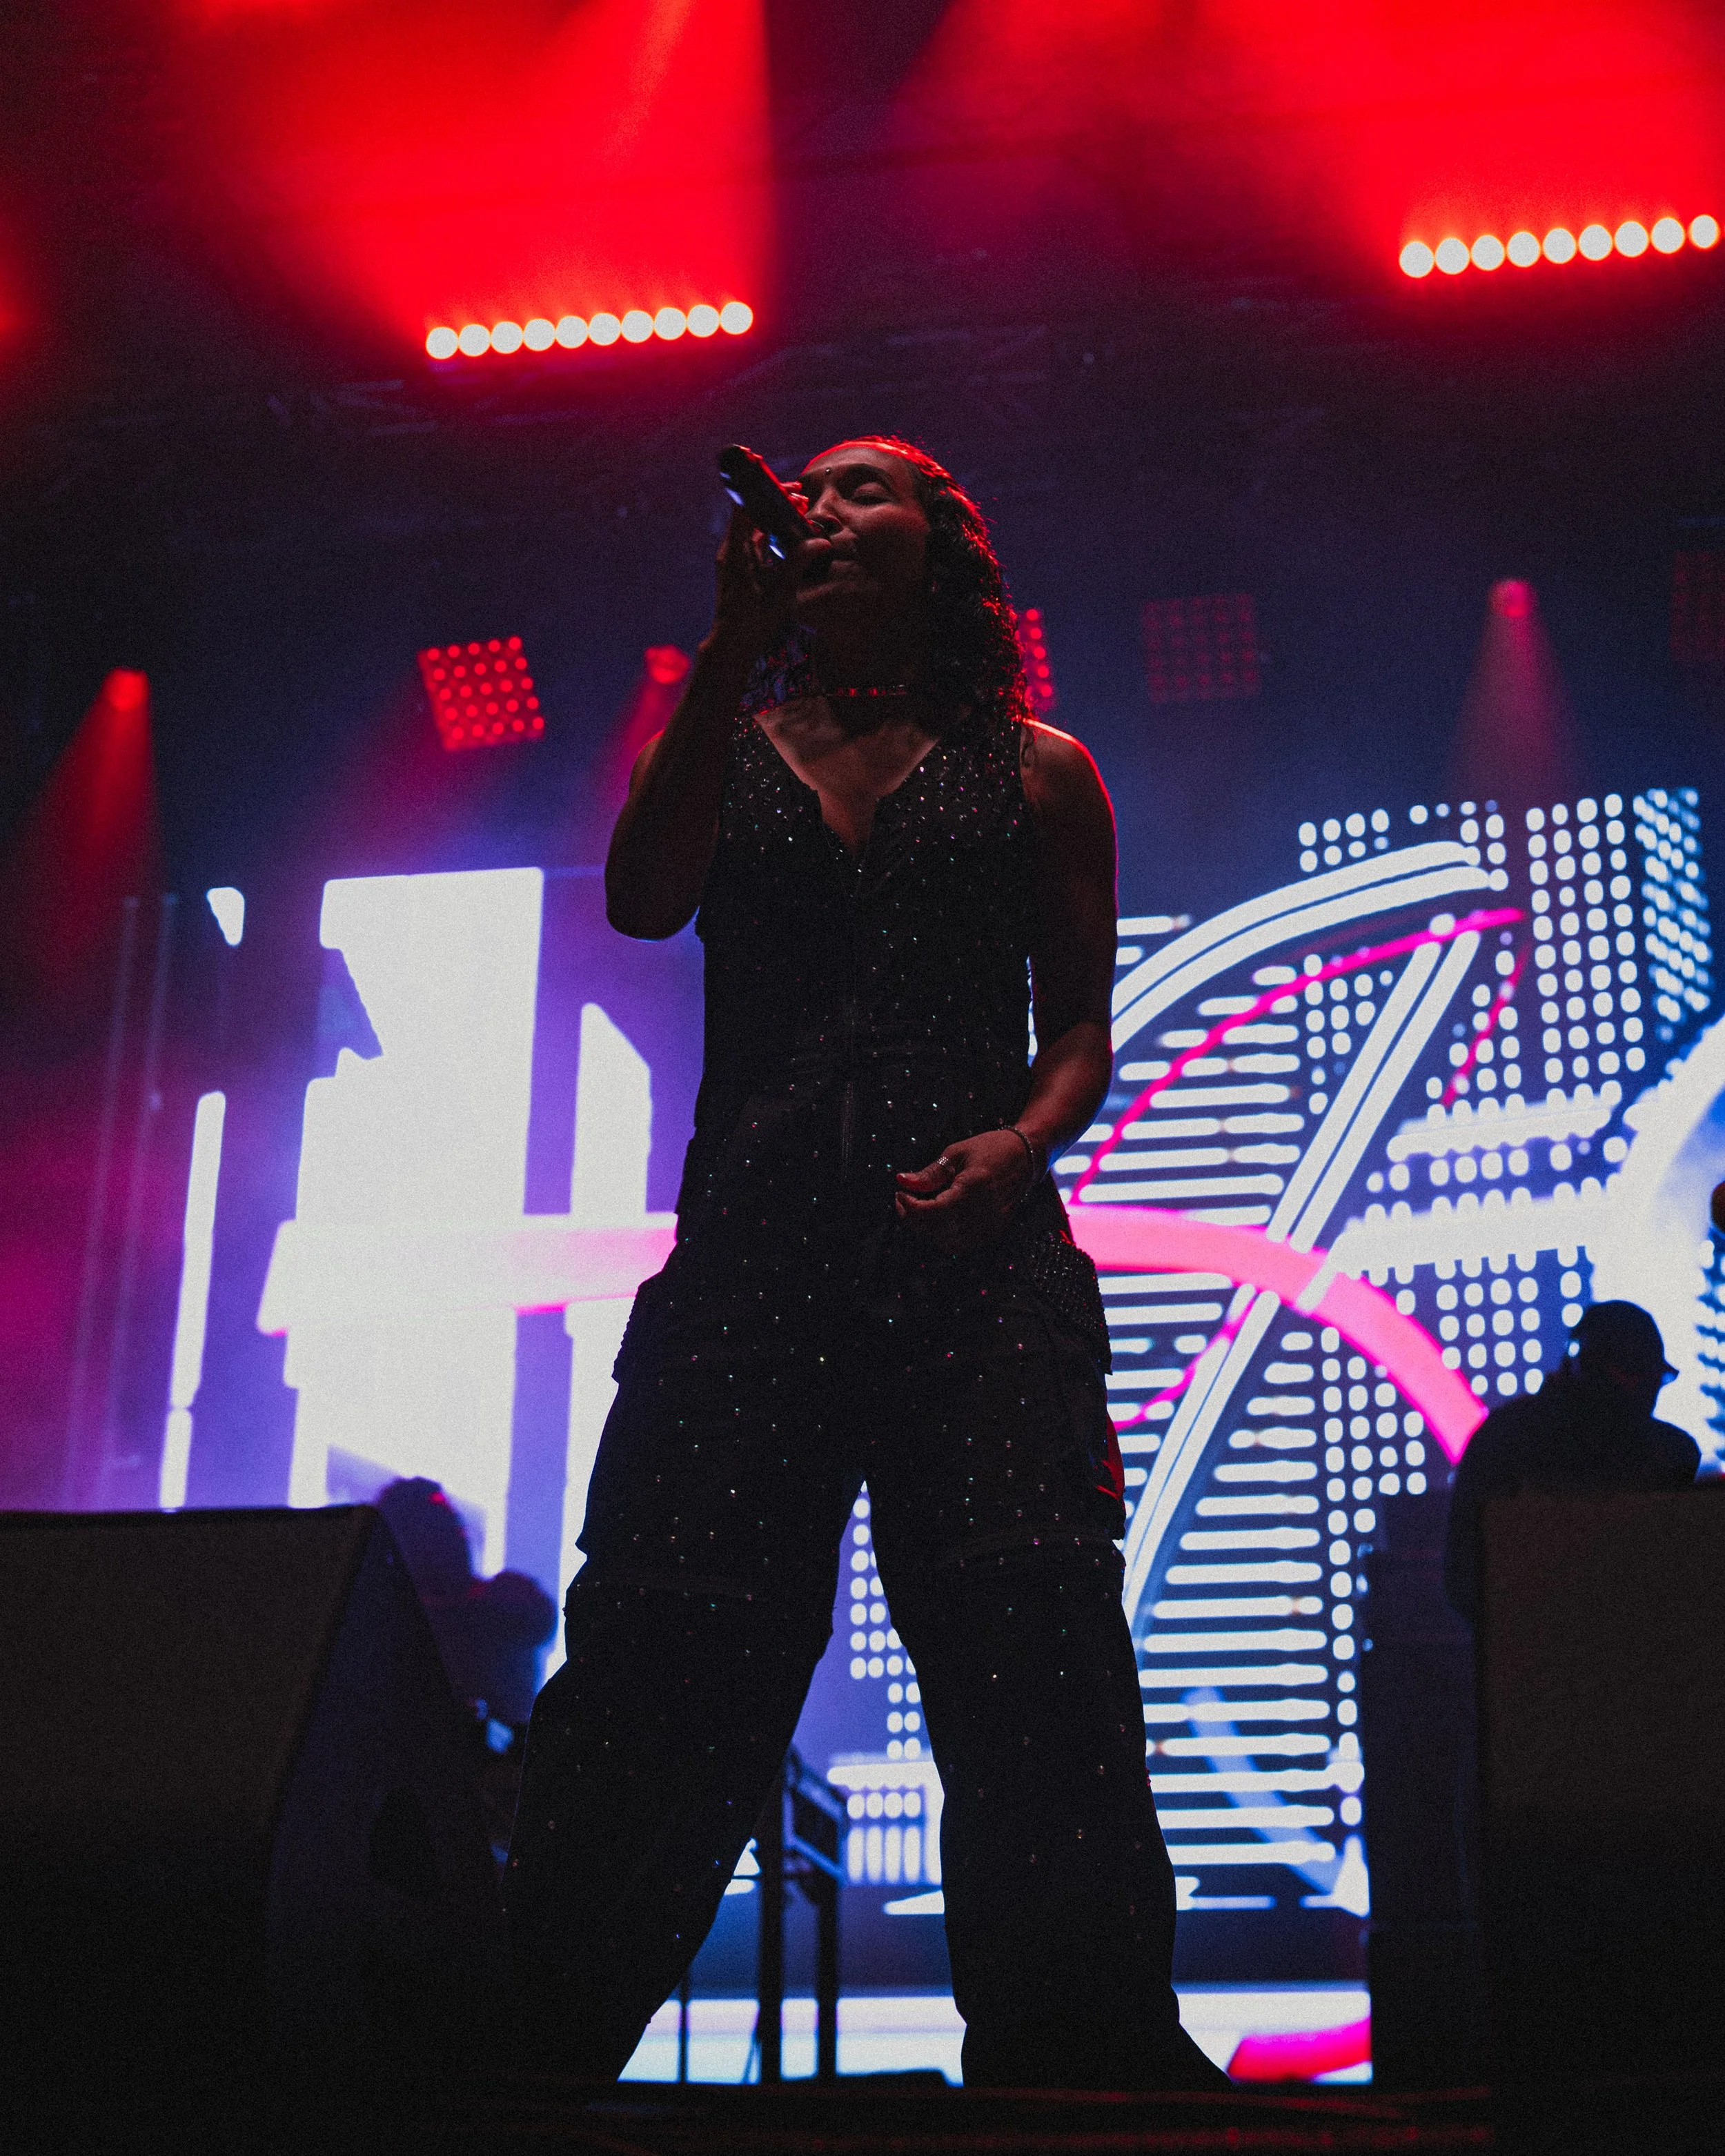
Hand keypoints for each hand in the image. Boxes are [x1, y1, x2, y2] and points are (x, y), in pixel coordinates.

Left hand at [708, 499, 804, 664]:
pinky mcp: (738, 566)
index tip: (789, 490)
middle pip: (750, 513)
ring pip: (753, 526)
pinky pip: (752, 541)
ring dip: (775, 518)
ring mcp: (733, 557)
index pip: (744, 506)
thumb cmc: (753, 622)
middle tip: (802, 501)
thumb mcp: (781, 592)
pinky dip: (769, 534)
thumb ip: (798, 563)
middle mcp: (730, 550)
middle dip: (776, 503)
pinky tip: (788, 534)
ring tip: (800, 513)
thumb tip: (821, 542)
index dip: (765, 493)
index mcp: (736, 552)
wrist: (732, 644)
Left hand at [894, 1131, 1036, 1253]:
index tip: (899, 1193)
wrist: (1026, 1157)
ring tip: (918, 1210)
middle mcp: (983, 1211)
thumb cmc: (990, 1148)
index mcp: (973, 1187)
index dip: (910, 1207)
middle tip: (903, 1200)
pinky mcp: (994, 1231)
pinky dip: (944, 1236)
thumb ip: (930, 1173)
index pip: (933, 1210)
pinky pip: (961, 1244)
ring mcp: (991, 1225)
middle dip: (913, 1218)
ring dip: (926, 1229)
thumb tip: (901, 1181)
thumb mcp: (956, 1153)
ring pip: (946, 1242)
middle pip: (936, 1229)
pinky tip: (937, 1219)